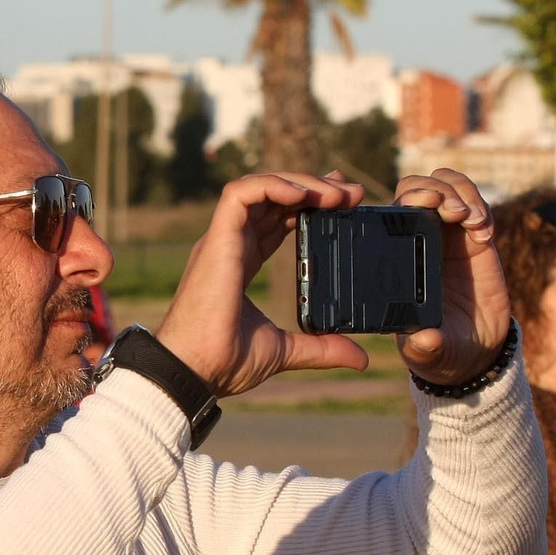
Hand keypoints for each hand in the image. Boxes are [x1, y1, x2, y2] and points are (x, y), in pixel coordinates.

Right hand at [156, 171, 370, 396]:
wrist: (195, 372)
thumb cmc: (224, 362)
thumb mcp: (285, 350)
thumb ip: (322, 348)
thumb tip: (360, 358)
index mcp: (242, 264)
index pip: (276, 219)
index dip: (307, 204)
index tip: (343, 200)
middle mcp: (231, 245)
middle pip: (272, 198)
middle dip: (313, 187)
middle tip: (352, 192)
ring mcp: (223, 239)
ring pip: (259, 187)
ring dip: (299, 182)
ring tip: (335, 193)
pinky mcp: (217, 239)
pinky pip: (240, 194)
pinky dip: (271, 185)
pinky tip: (301, 194)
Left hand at [389, 169, 510, 382]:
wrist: (474, 352)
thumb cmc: (439, 349)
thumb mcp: (427, 353)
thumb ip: (423, 348)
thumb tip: (424, 339)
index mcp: (396, 259)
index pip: (390, 213)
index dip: (403, 199)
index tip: (420, 205)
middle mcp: (418, 240)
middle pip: (417, 187)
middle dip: (433, 188)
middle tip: (449, 210)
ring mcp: (448, 236)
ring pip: (448, 186)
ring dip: (460, 191)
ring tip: (470, 219)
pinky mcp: (476, 240)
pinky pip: (477, 205)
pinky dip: (481, 207)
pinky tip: (483, 233)